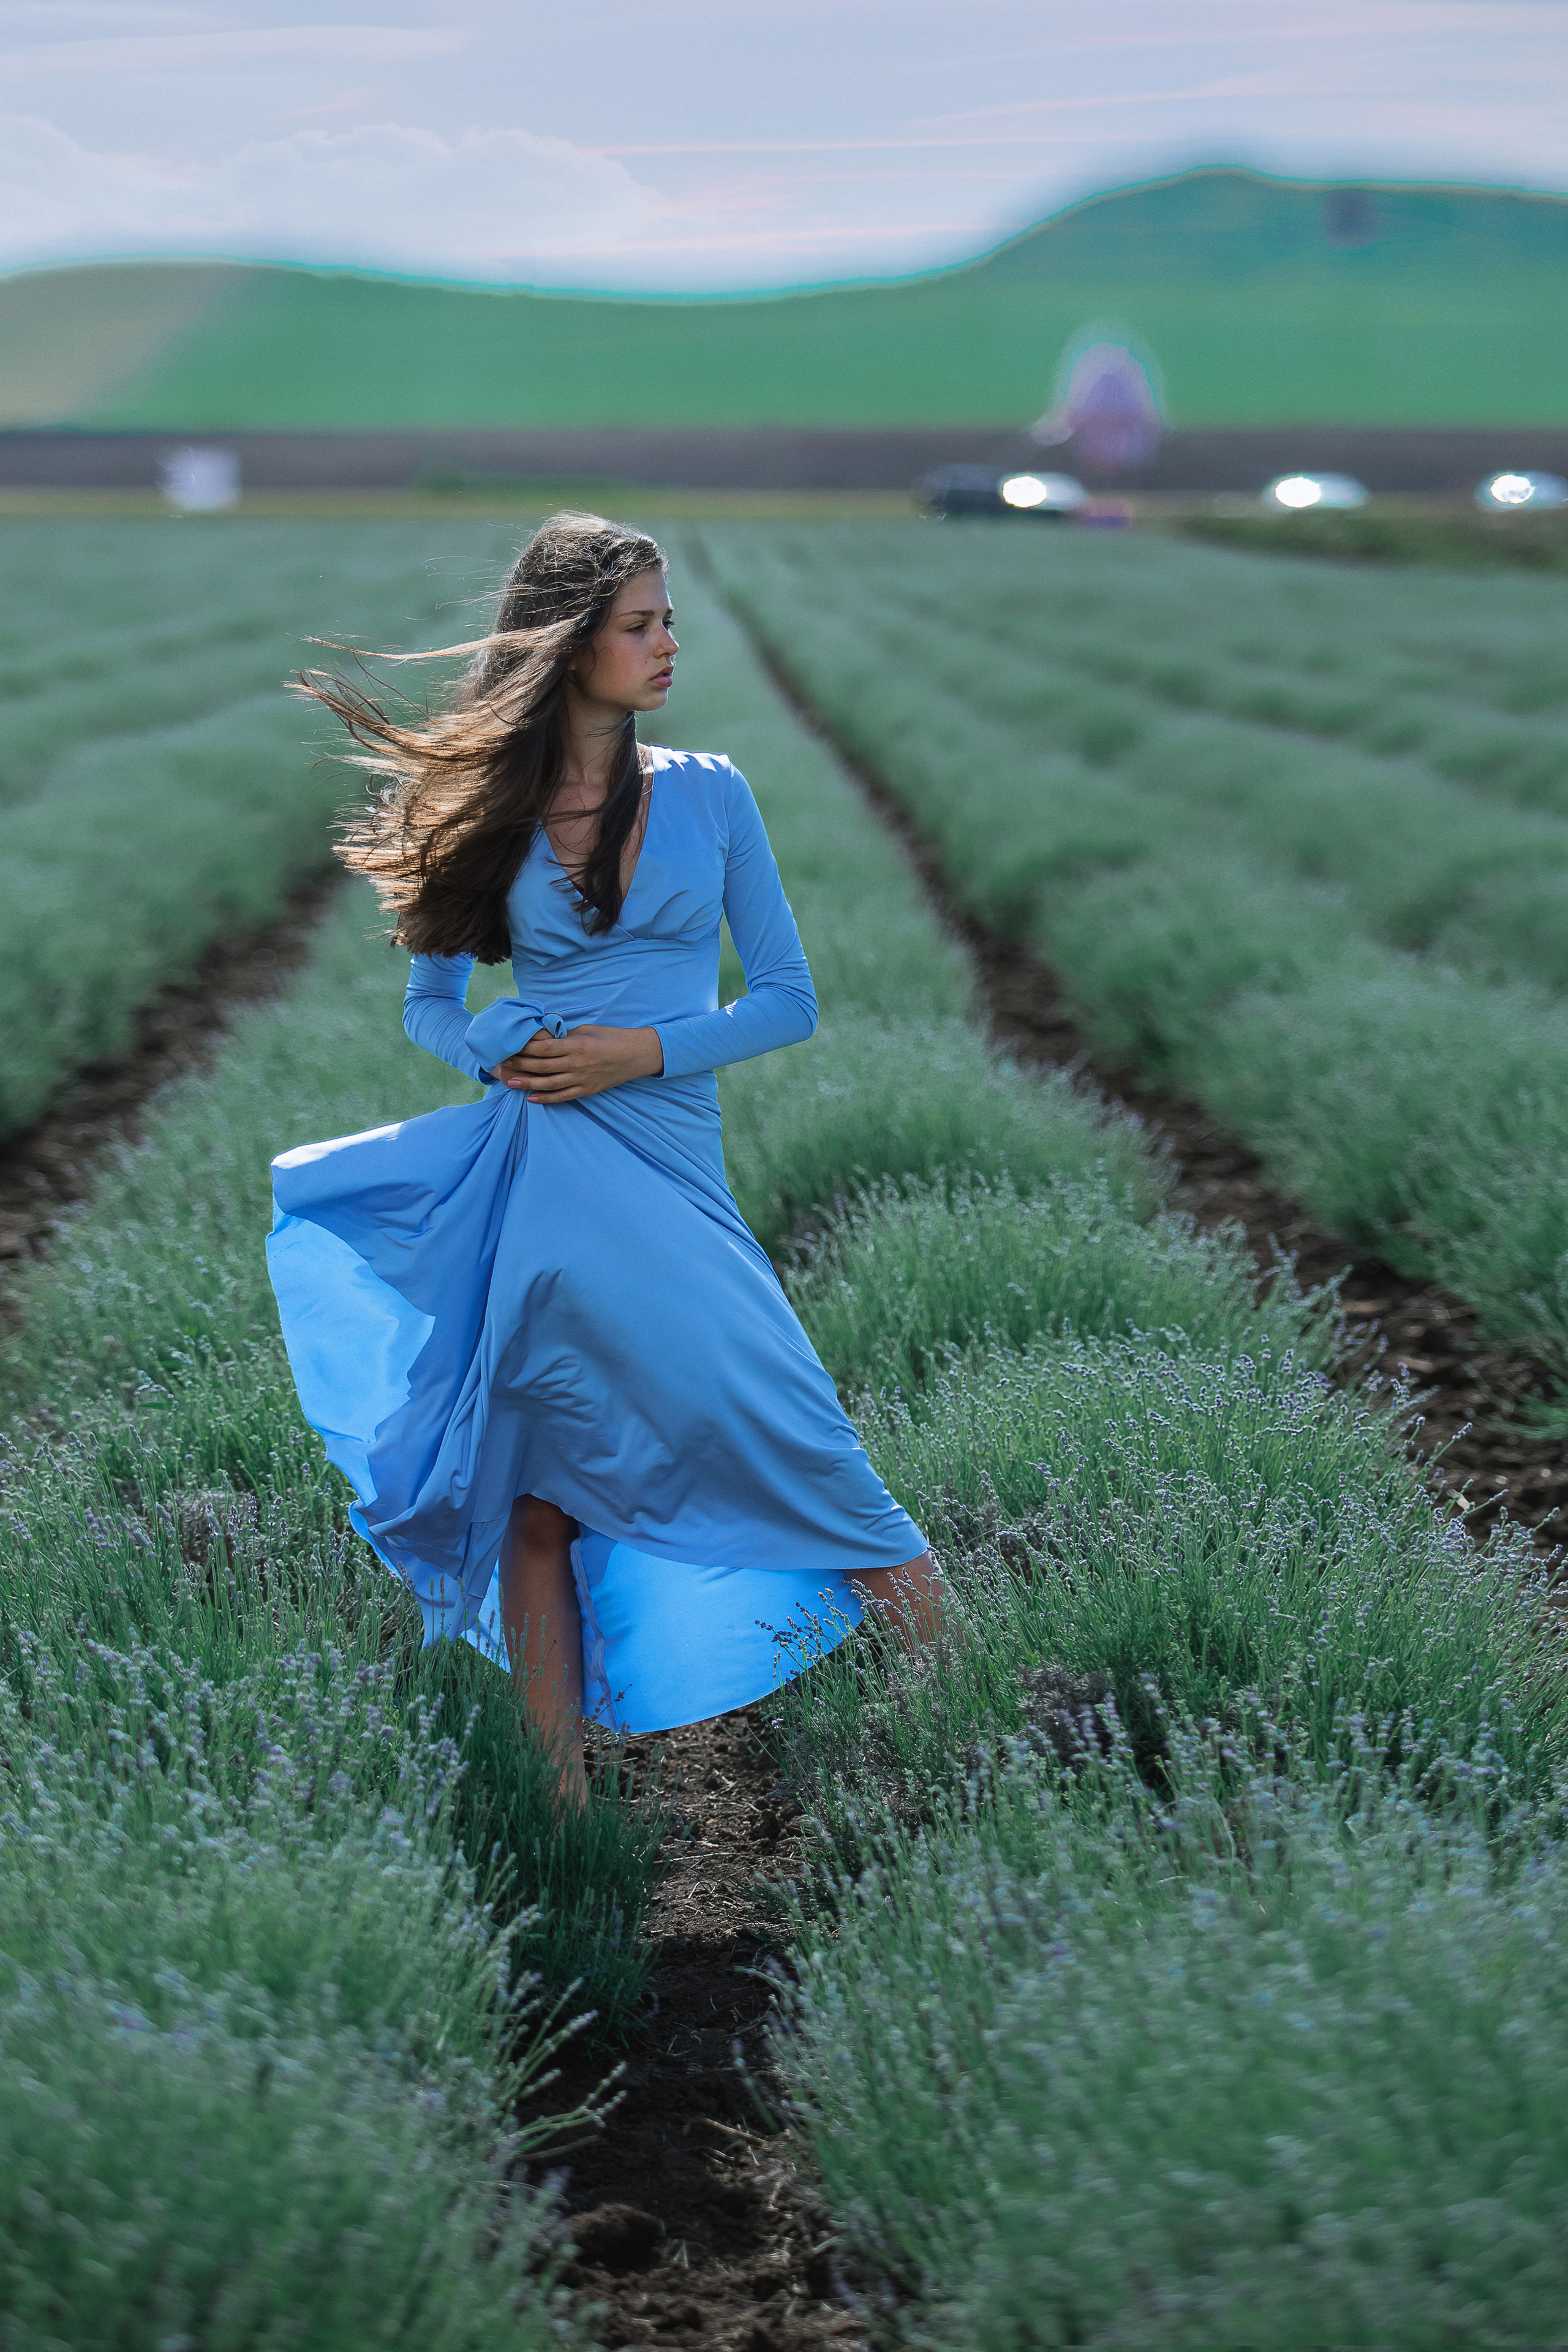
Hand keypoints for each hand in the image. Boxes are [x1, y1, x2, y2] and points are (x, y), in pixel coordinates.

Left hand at [493, 1024, 663, 1103]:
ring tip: (509, 1082)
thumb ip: (566, 1036)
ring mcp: (582, 1079)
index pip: (543, 1048)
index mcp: (576, 1045)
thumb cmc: (613, 1037)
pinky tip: (531, 1098)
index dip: (523, 1048)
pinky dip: (546, 1098)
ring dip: (526, 1084)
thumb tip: (545, 1037)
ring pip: (548, 1084)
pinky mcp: (587, 1090)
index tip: (509, 1046)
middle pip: (541, 1066)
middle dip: (519, 1065)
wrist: (638, 1055)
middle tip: (502, 1064)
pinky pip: (563, 1096)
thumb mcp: (588, 1030)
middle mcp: (577, 1064)